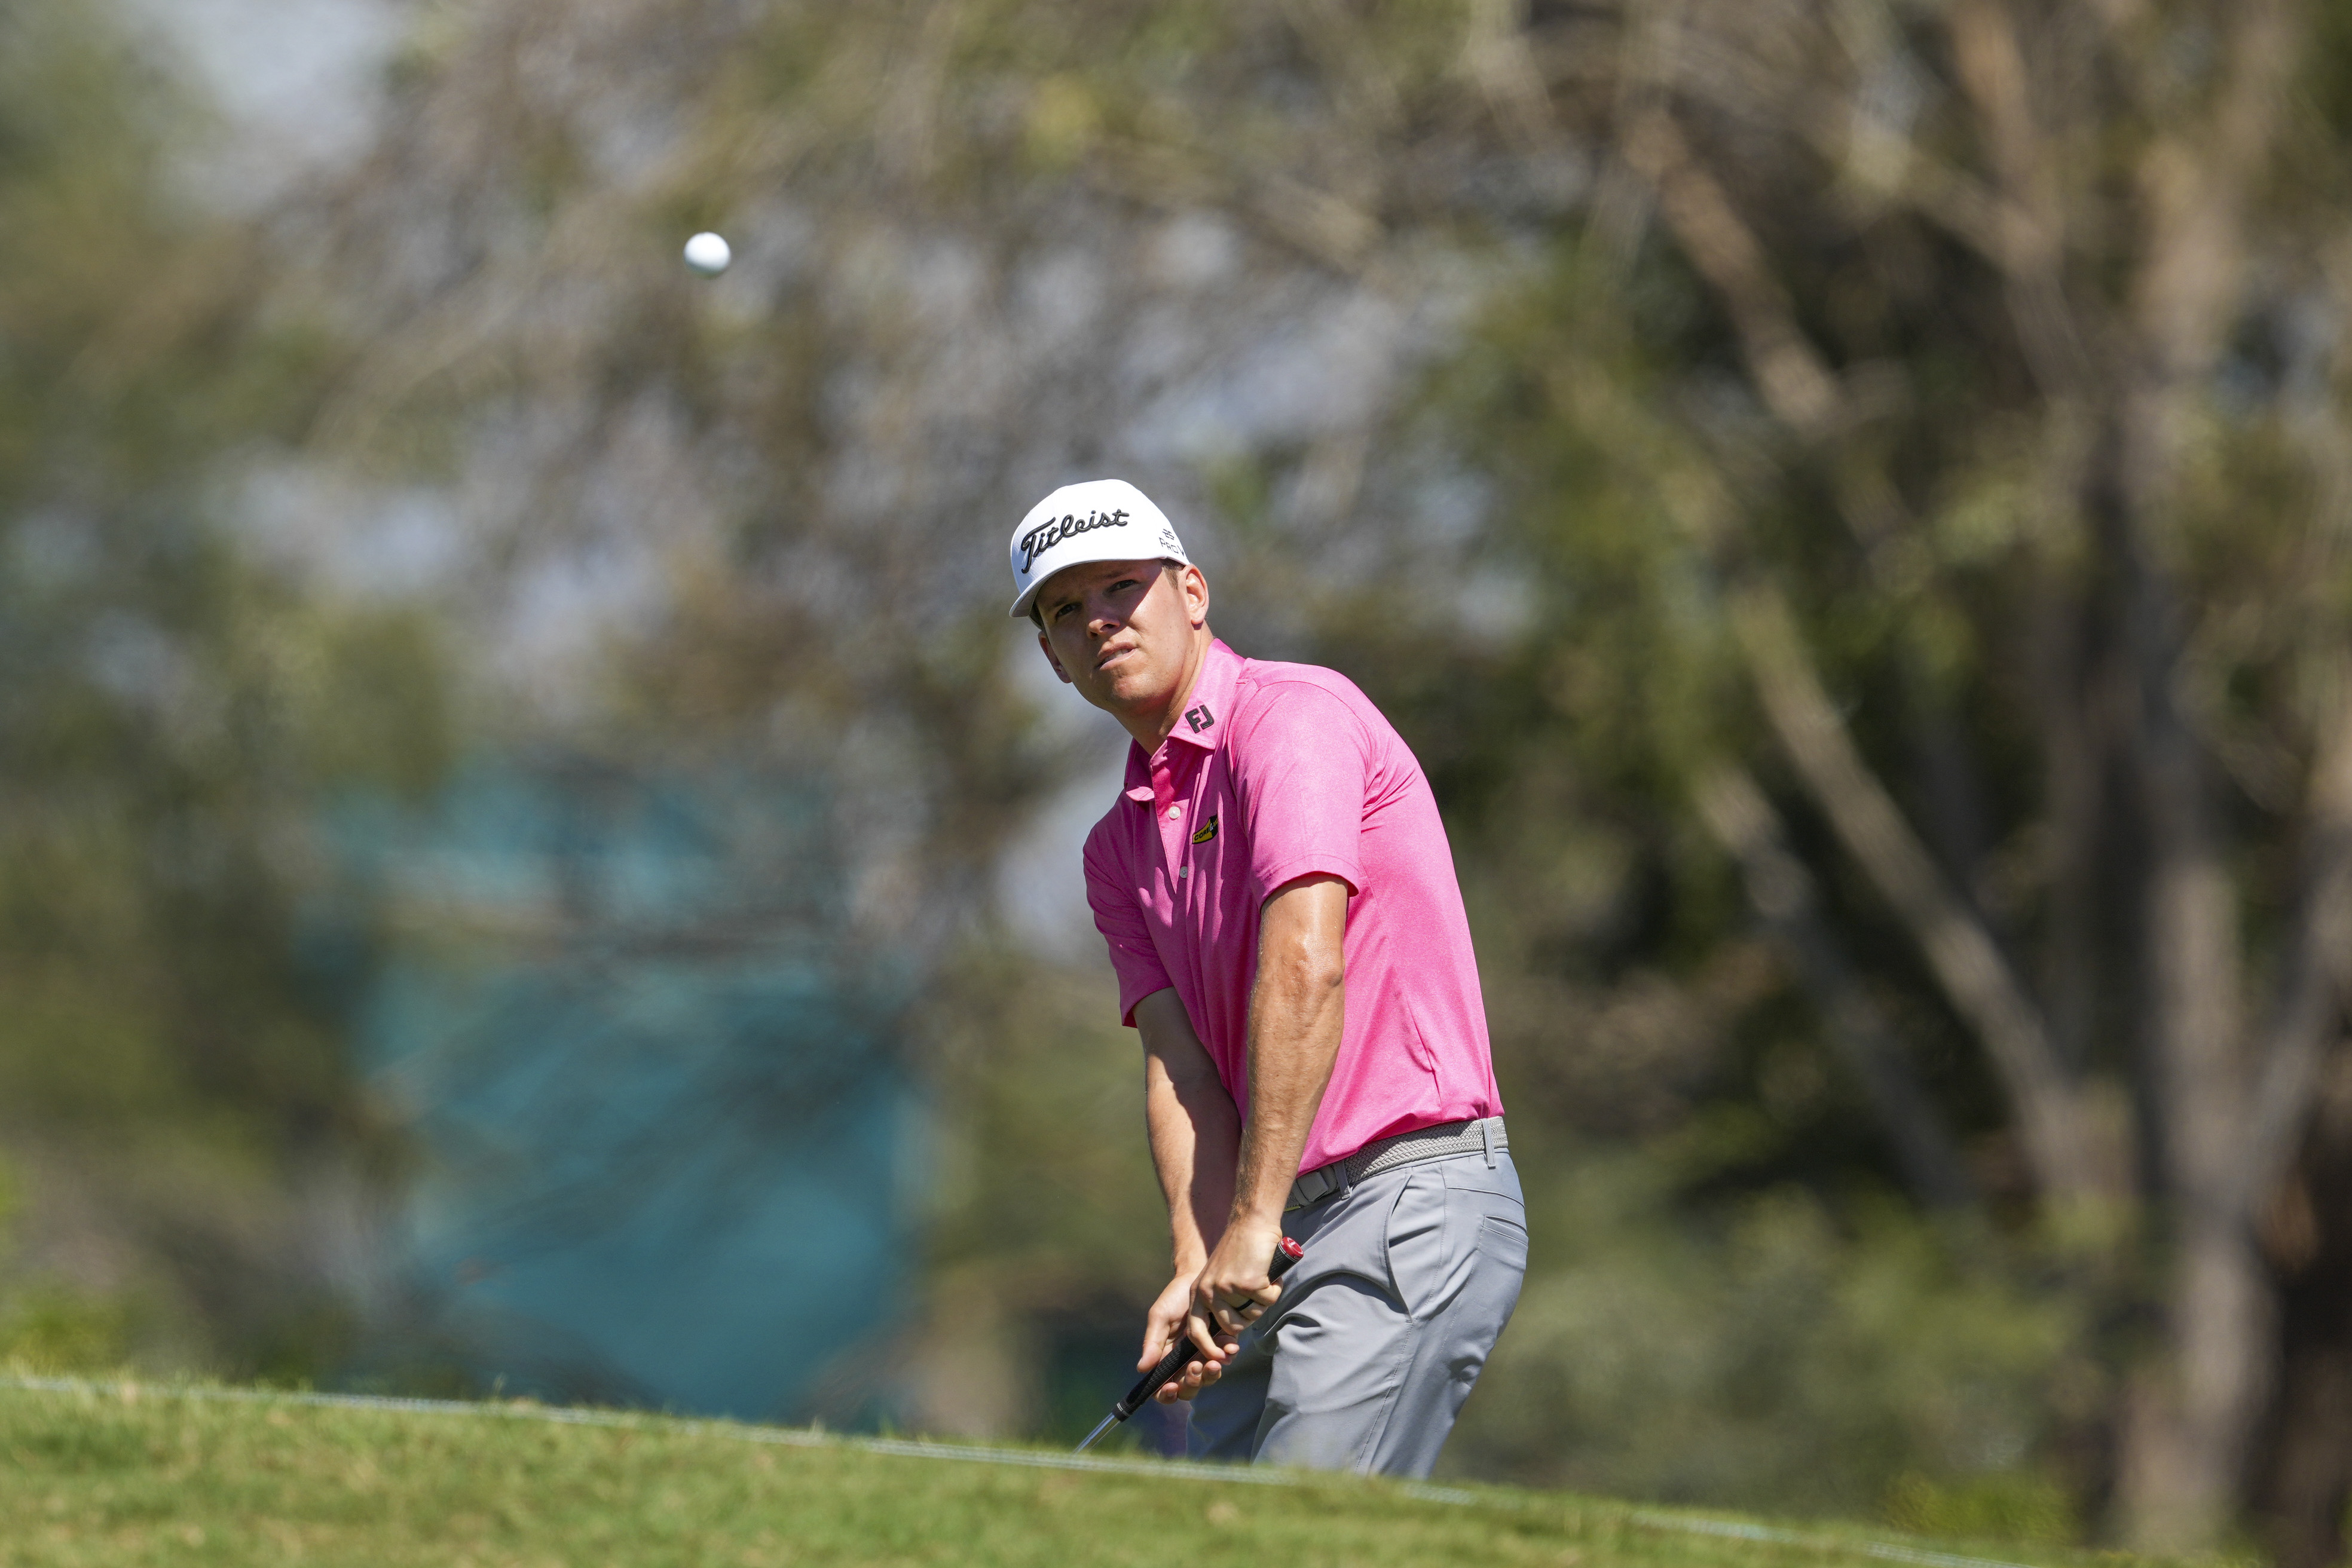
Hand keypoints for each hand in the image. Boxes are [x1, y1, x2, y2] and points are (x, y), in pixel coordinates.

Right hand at [1141, 1270, 1233, 1404]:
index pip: (1164, 1386)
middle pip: (1188, 1388)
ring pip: (1208, 1377)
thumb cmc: (1174, 1298)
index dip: (1167, 1394)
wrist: (1196, 1276)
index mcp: (1166, 1358)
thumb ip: (1152, 1342)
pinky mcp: (1220, 1344)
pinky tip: (1230, 1346)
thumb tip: (1142, 1368)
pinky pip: (1225, 1358)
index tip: (1172, 1387)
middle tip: (1196, 1366)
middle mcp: (1185, 1361)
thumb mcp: (1160, 1317)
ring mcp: (1204, 1354)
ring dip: (1212, 1373)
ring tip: (1215, 1360)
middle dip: (1193, 1382)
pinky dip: (1227, 1355)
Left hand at [1192, 1210, 1285, 1343]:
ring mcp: (1227, 1288)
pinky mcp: (1247, 1283)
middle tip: (1256, 1293)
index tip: (1221, 1357)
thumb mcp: (1219, 1278)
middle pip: (1233, 1328)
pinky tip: (1269, 1272)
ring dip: (1263, 1301)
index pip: (1196, 1331)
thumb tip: (1231, 1335)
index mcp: (1198, 1292)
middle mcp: (1208, 1292)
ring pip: (1252, 1315)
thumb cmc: (1240, 1252)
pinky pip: (1268, 1300)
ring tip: (1261, 1279)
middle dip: (1250, 1316)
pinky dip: (1274, 1289)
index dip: (1209, 1349)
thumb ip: (1221, 1304)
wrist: (1251, 1222)